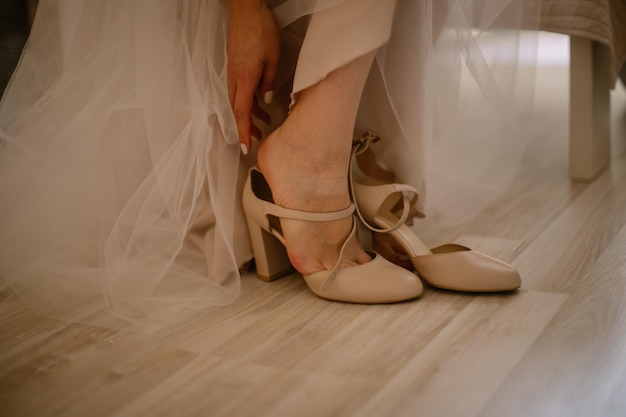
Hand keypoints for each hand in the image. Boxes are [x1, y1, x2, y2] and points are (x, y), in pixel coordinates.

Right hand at [227, 0, 279, 153]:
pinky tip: (259, 102)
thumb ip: (269, 82)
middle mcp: (234, 78)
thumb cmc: (260, 29)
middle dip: (246, 127)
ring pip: (238, 100)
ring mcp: (232, 72)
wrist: (245, 9)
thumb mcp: (273, 58)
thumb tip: (266, 101)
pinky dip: (247, 100)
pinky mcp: (234, 66)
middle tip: (256, 140)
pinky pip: (239, 89)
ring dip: (249, 114)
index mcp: (243, 78)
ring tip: (262, 123)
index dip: (244, 132)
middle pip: (238, 110)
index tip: (245, 148)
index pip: (241, 113)